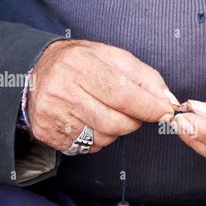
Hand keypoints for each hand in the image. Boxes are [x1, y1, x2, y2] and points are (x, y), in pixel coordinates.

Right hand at [28, 40, 179, 152]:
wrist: (38, 70)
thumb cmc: (83, 63)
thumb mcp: (114, 58)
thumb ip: (145, 78)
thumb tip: (168, 101)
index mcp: (81, 64)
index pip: (123, 94)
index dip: (148, 107)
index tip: (166, 112)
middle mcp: (62, 89)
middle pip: (114, 121)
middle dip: (134, 121)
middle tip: (134, 112)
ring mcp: (52, 113)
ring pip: (103, 137)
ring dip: (116, 130)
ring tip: (107, 112)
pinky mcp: (46, 132)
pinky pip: (87, 147)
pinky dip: (98, 138)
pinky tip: (90, 121)